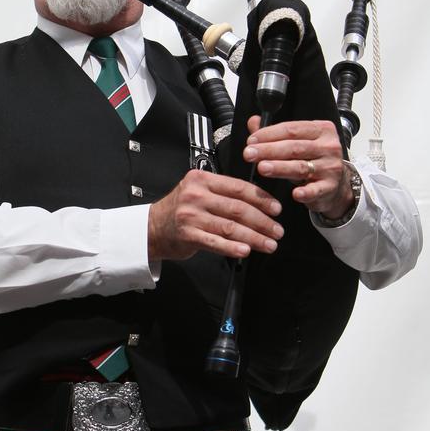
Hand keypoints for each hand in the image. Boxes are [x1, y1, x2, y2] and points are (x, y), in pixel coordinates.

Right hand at [148, 168, 283, 261]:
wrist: (152, 228)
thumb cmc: (179, 210)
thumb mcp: (198, 191)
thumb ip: (223, 192)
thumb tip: (259, 204)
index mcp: (202, 180)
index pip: (239, 187)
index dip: (261, 199)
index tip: (276, 209)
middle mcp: (196, 195)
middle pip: (238, 208)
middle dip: (263, 221)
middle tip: (277, 230)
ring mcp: (190, 216)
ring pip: (231, 227)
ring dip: (254, 237)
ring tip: (269, 244)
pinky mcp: (188, 235)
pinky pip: (216, 242)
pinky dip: (233, 248)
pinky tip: (246, 251)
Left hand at [243, 116, 353, 218]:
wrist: (335, 183)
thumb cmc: (313, 159)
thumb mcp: (297, 142)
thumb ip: (276, 133)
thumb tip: (253, 122)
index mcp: (321, 130)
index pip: (291, 129)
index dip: (269, 134)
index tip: (251, 141)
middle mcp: (328, 147)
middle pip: (294, 147)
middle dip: (269, 150)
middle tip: (249, 154)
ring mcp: (330, 167)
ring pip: (301, 167)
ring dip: (280, 168)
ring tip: (262, 168)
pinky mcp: (330, 187)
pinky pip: (315, 190)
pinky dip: (305, 192)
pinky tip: (295, 194)